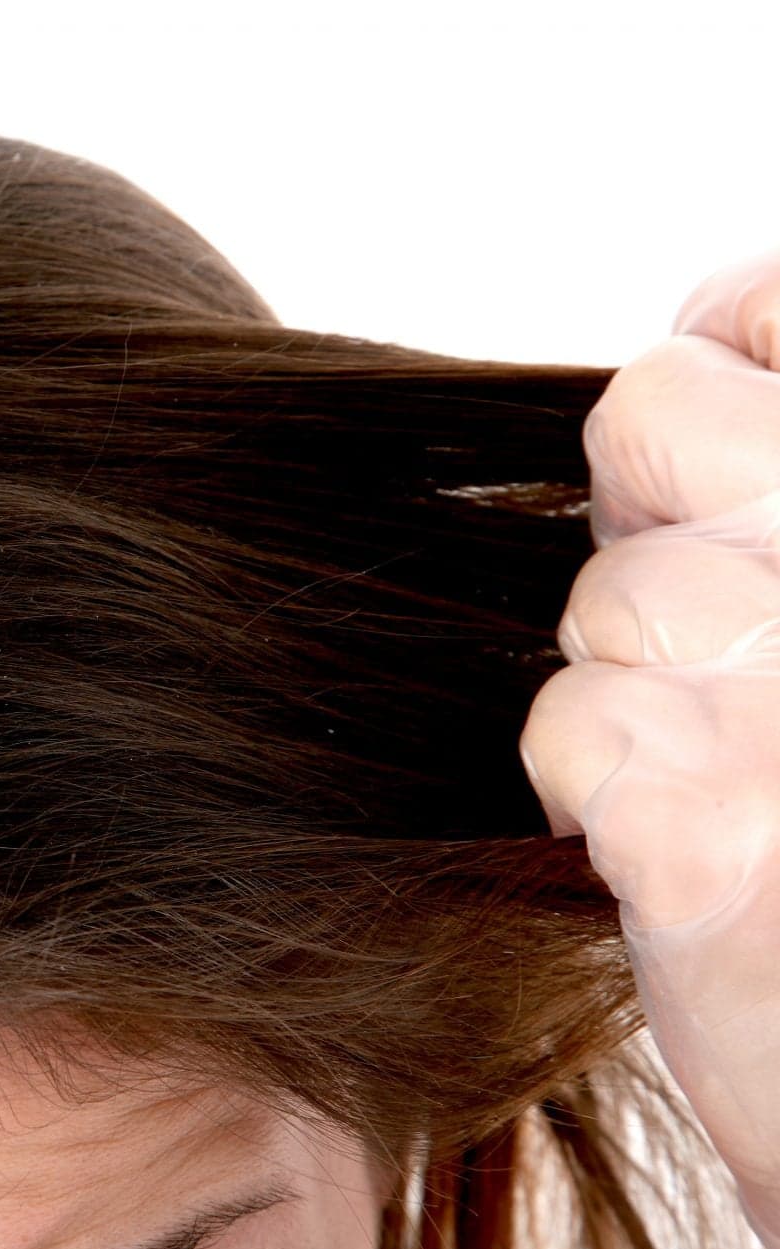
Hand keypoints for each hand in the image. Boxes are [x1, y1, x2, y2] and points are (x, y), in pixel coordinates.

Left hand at [520, 245, 779, 1248]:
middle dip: (651, 510)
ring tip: (750, 772)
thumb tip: (705, 342)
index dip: (724, 348)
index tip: (724, 388)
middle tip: (717, 622)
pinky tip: (701, 852)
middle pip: (647, 417)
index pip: (762, 310)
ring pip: (607, 593)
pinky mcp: (701, 830)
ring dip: (644, 677)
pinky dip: (607, 790)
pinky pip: (572, 725)